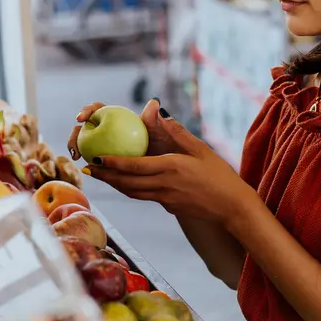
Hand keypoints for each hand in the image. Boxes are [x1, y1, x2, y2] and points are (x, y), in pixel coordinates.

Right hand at [68, 99, 183, 160]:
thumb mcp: (168, 137)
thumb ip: (157, 121)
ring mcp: (111, 148)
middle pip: (89, 127)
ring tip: (77, 157)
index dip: (89, 110)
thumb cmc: (174, 150)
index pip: (101, 109)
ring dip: (78, 148)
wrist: (177, 172)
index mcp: (124, 120)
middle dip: (76, 133)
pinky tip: (88, 170)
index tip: (82, 118)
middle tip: (75, 145)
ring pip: (89, 145)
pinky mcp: (112, 164)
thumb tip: (153, 102)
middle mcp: (114, 132)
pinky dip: (91, 165)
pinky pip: (98, 163)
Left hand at [83, 115, 258, 226]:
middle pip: (126, 183)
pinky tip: (124, 184)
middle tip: (88, 168)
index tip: (96, 157)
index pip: (135, 167)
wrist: (232, 207)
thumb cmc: (220, 175)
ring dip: (114, 185)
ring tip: (100, 176)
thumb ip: (178, 133)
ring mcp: (165, 200)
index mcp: (171, 169)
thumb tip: (159, 113)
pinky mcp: (169, 207)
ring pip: (132, 192)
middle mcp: (164, 186)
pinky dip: (130, 189)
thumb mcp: (201, 149)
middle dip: (105, 176)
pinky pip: (144, 197)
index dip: (113, 163)